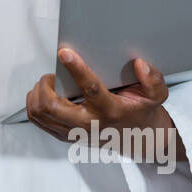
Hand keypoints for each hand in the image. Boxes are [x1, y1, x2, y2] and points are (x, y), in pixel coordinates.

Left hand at [25, 47, 184, 163]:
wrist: (138, 139)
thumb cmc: (141, 112)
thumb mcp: (157, 95)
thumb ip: (153, 79)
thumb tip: (139, 64)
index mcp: (111, 110)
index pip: (90, 89)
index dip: (76, 69)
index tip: (64, 52)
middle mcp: (89, 124)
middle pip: (51, 106)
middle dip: (44, 85)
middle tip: (51, 75)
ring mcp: (74, 133)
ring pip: (40, 114)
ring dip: (37, 93)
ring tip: (48, 83)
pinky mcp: (65, 136)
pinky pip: (38, 120)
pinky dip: (35, 103)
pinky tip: (45, 94)